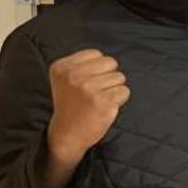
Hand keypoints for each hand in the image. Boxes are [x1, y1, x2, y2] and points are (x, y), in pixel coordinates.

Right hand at [45, 50, 128, 185]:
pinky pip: (125, 91)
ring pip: (120, 77)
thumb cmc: (72, 105)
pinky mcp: (103, 101)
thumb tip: (109, 59)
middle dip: (109, 76)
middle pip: (110, 62)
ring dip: (114, 89)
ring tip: (99, 100)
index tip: (88, 82)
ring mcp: (88, 88)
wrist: (67, 134)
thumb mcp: (65, 79)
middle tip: (96, 91)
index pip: (96, 54)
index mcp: (62, 67)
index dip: (98, 68)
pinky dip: (120, 100)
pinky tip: (106, 107)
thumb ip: (82, 65)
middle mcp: (73, 76)